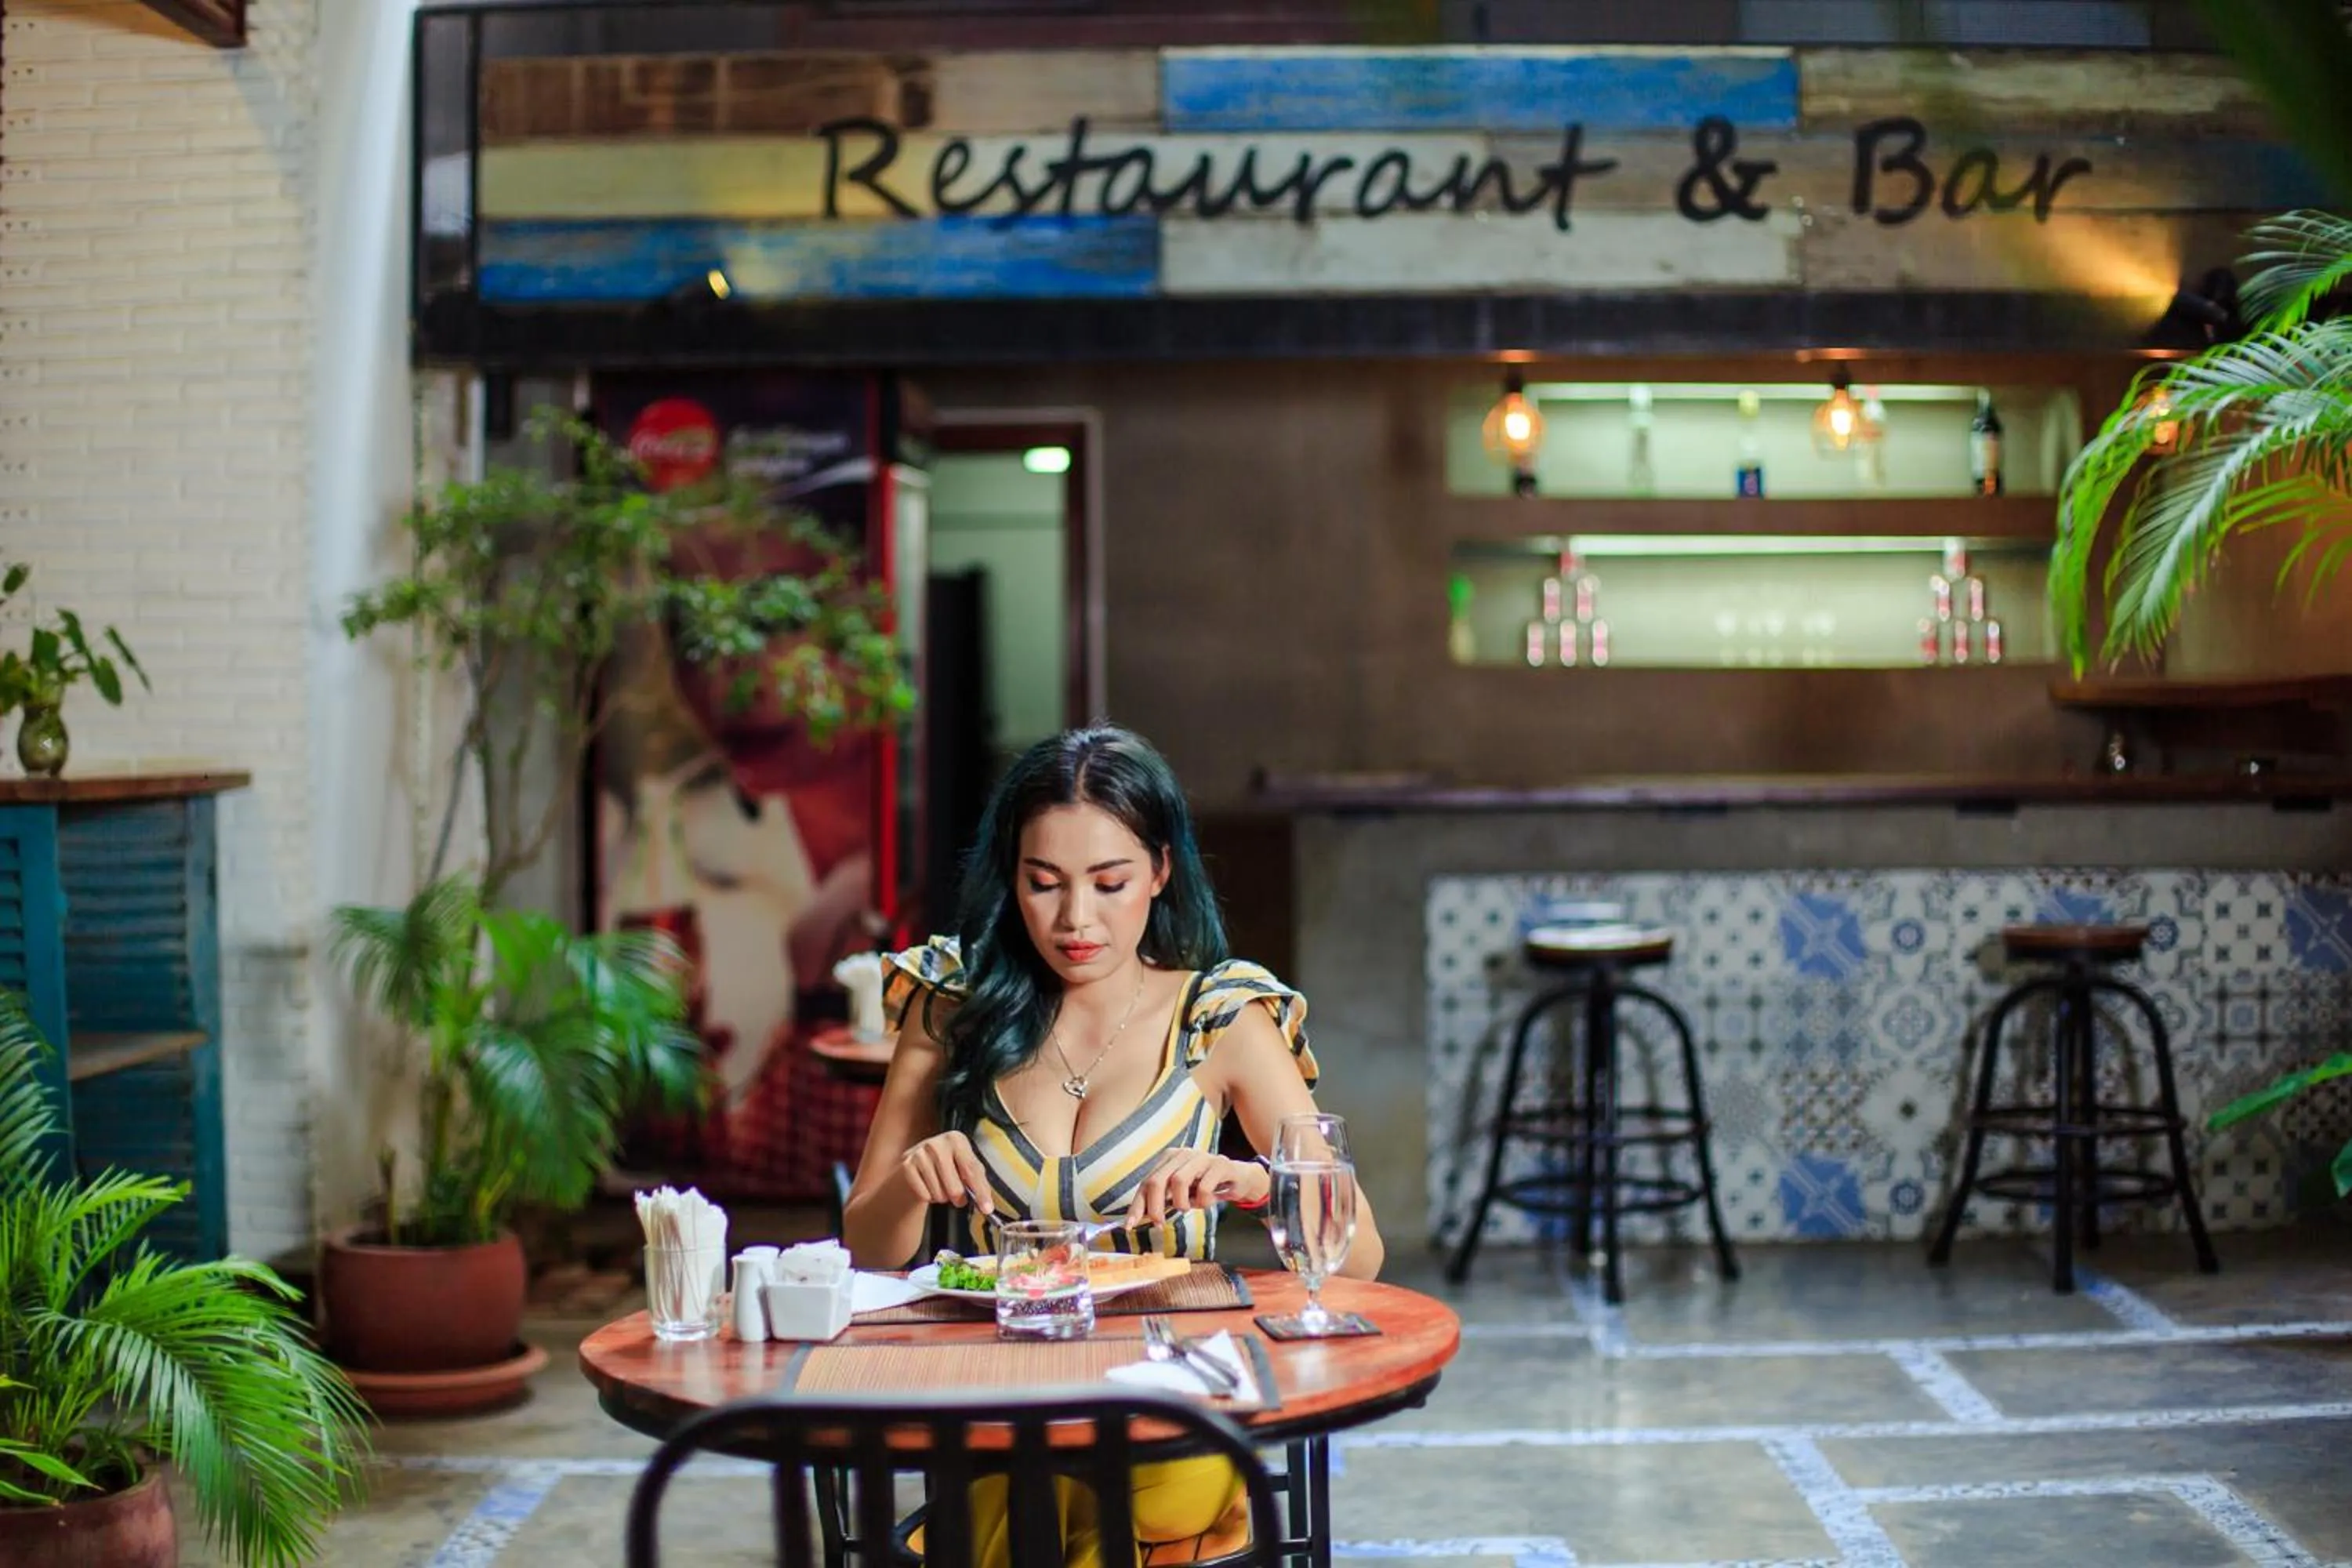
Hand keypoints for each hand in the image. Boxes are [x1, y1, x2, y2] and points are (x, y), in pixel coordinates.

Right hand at [899, 1131, 990, 1213]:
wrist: (918, 1161)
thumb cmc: (948, 1164)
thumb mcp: (966, 1165)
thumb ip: (978, 1182)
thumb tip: (987, 1206)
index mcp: (956, 1139)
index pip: (972, 1170)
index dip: (981, 1192)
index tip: (986, 1209)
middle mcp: (937, 1143)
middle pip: (955, 1188)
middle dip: (959, 1198)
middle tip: (957, 1195)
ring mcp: (919, 1154)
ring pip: (939, 1194)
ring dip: (942, 1196)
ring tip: (940, 1185)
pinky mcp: (907, 1166)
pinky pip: (924, 1195)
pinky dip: (929, 1197)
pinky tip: (928, 1186)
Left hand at [1124, 1150, 1267, 1226]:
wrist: (1240, 1178)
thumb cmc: (1206, 1186)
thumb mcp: (1181, 1193)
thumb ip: (1162, 1200)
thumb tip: (1138, 1218)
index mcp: (1168, 1159)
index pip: (1146, 1182)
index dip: (1137, 1205)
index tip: (1129, 1225)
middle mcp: (1182, 1154)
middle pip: (1157, 1181)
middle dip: (1155, 1208)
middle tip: (1159, 1223)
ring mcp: (1201, 1157)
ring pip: (1178, 1181)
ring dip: (1182, 1203)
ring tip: (1191, 1206)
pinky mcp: (1219, 1164)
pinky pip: (1204, 1188)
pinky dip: (1203, 1202)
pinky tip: (1207, 1201)